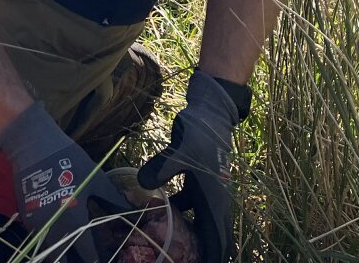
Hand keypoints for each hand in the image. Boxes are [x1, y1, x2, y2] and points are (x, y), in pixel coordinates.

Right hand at [0, 101, 129, 262]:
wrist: (34, 146)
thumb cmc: (68, 161)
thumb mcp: (95, 179)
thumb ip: (112, 199)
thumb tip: (132, 209)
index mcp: (74, 222)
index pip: (89, 254)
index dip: (98, 258)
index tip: (106, 258)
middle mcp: (55, 229)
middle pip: (65, 260)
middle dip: (76, 260)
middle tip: (87, 255)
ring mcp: (38, 226)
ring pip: (51, 253)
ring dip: (63, 254)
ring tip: (74, 249)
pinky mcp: (28, 219)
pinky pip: (41, 240)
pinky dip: (51, 243)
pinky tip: (60, 236)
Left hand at [137, 70, 243, 261]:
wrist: (210, 111)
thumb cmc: (201, 132)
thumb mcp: (180, 151)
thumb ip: (162, 169)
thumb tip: (142, 183)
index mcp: (215, 197)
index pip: (217, 236)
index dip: (213, 254)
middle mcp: (214, 198)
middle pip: (210, 233)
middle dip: (202, 251)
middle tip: (184, 261)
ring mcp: (207, 189)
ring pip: (199, 220)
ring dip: (190, 235)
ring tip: (174, 250)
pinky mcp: (198, 180)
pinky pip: (188, 205)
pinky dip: (178, 214)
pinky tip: (160, 217)